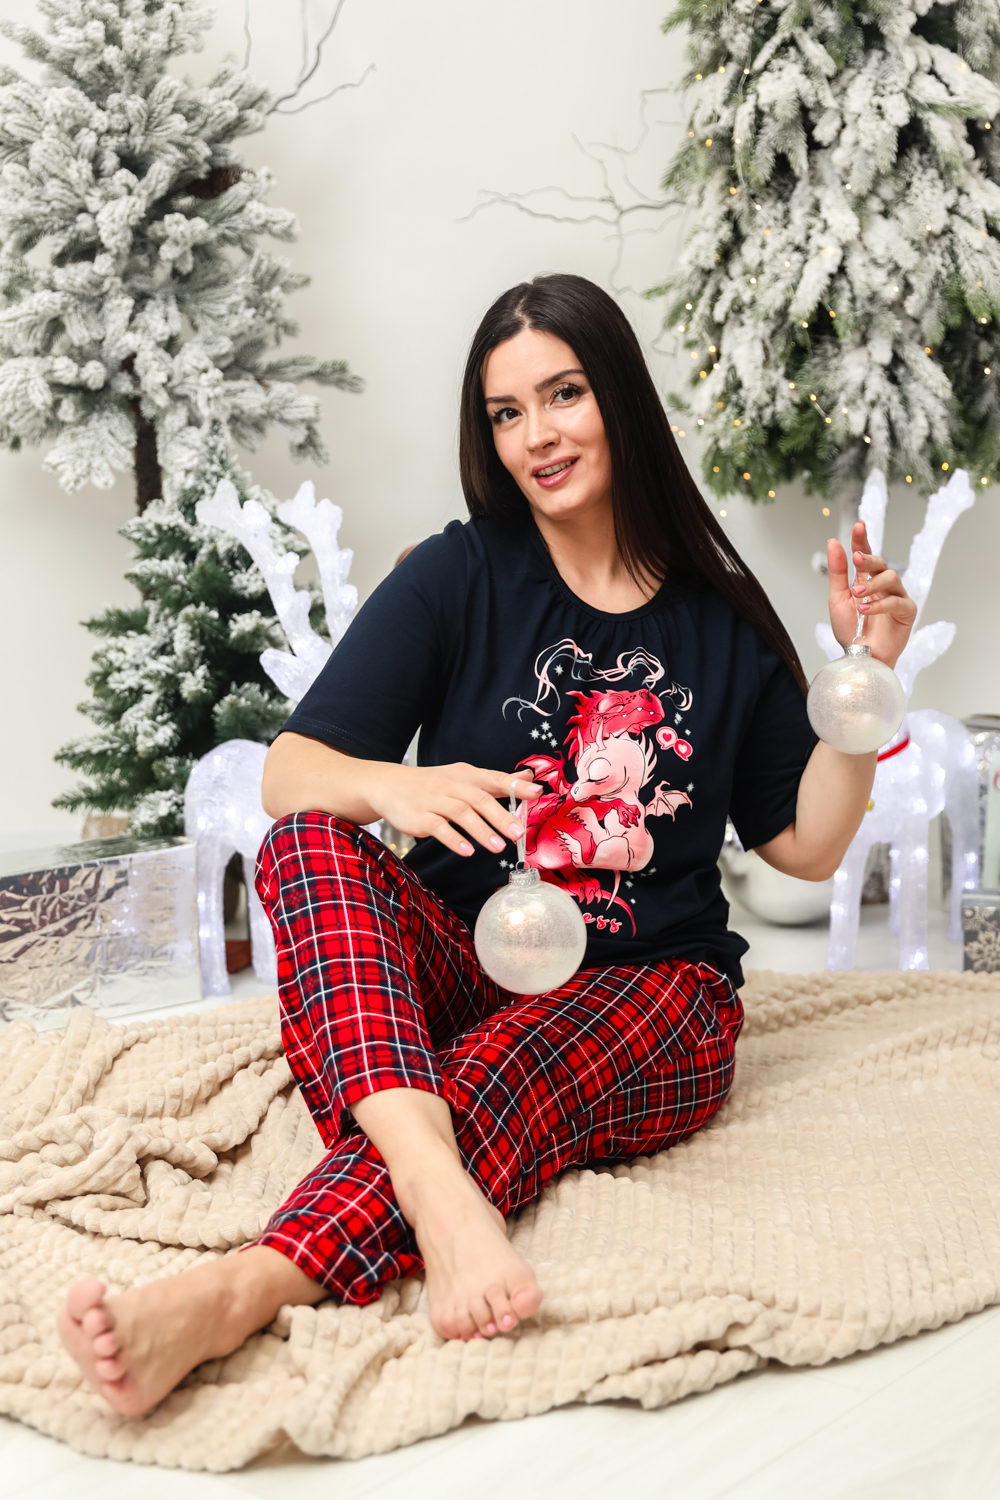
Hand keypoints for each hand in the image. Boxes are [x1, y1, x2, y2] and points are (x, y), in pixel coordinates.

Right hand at [371, 762, 541, 857]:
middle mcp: (452, 785)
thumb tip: (528, 777)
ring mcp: (434, 800)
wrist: (388, 785)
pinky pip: (438, 827)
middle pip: (480, 799)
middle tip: (518, 833)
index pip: (495, 779)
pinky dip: (453, 839)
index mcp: (466, 776)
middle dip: (501, 816)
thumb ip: (496, 781)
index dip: (516, 786)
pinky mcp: (419, 817)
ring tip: (498, 848)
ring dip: (481, 831)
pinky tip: (467, 851)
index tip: (538, 793)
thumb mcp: (464, 778)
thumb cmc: (432, 784)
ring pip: (461, 813)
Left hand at [827, 521, 915, 668]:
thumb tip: (833, 542)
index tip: (859, 525)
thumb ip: (837, 572)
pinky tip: (865, 610)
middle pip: (882, 563)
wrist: (858, 657)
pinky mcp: (907, 612)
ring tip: (858, 596)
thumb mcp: (837, 598)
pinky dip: (880, 604)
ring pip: (892, 578)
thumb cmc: (850, 630)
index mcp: (866, 580)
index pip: (866, 555)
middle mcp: (883, 586)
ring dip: (873, 585)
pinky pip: (897, 601)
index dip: (862, 540)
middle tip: (857, 562)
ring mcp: (897, 597)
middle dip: (870, 560)